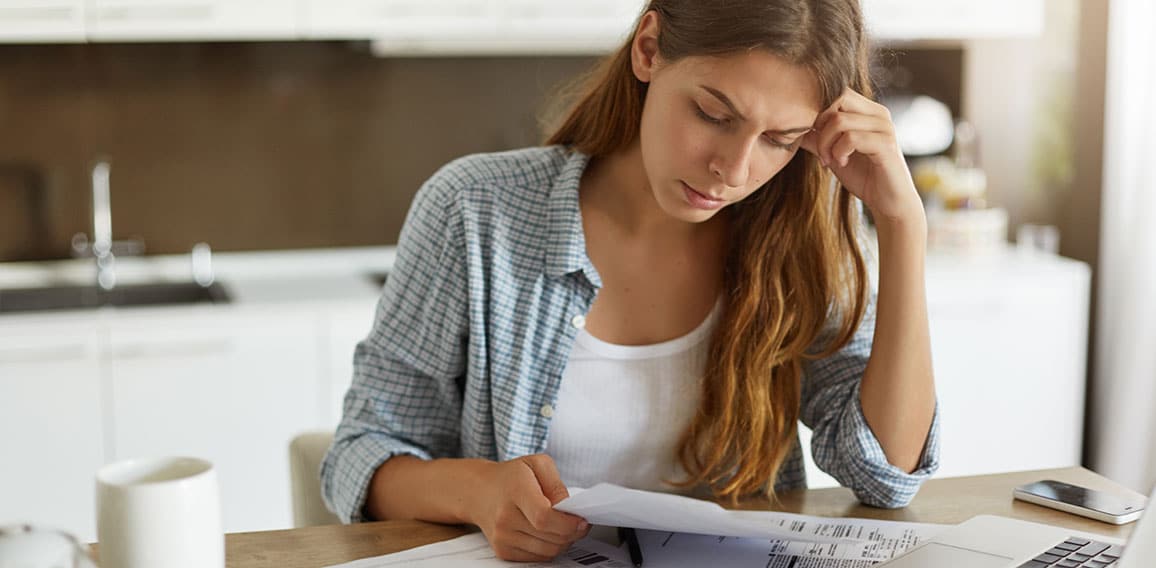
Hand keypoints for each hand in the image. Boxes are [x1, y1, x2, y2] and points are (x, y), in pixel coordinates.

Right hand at [467, 454, 589, 561]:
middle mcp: (505, 517)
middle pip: (550, 537)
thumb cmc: (510, 477)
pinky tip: (549, 533)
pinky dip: (550, 548)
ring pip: (548, 551)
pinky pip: (538, 557)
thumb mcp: (537, 464)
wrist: (479, 492)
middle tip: (579, 522)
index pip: (544, 517)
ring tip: (565, 526)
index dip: (568, 523)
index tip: (582, 520)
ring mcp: (502, 537)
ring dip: (564, 542)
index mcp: (515, 491)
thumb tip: (569, 509)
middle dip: (572, 532)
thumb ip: (557, 485)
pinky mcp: (503, 551)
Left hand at [800, 88, 923, 223]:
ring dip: (826, 144)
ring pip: (839, 121)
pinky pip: (851, 138)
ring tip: (828, 160)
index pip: (835, 92)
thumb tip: (790, 126)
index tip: (811, 136)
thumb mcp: (832, 153)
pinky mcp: (886, 144)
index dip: (816, 112)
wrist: (889, 202)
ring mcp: (884, 127)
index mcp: (867, 110)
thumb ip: (815, 138)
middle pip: (836, 99)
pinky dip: (839, 152)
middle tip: (819, 149)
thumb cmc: (863, 176)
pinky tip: (841, 163)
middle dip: (819, 124)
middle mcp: (878, 113)